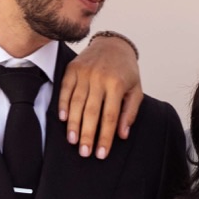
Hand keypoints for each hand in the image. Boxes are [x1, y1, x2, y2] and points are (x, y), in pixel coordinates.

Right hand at [58, 33, 142, 158]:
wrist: (113, 45)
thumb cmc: (126, 71)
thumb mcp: (136, 90)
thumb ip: (129, 112)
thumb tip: (122, 135)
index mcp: (117, 84)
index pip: (110, 117)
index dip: (105, 137)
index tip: (101, 153)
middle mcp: (99, 78)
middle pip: (91, 112)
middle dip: (87, 135)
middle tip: (84, 153)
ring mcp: (84, 73)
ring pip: (76, 103)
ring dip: (73, 124)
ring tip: (73, 141)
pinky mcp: (72, 69)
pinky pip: (65, 90)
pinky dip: (62, 105)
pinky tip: (62, 119)